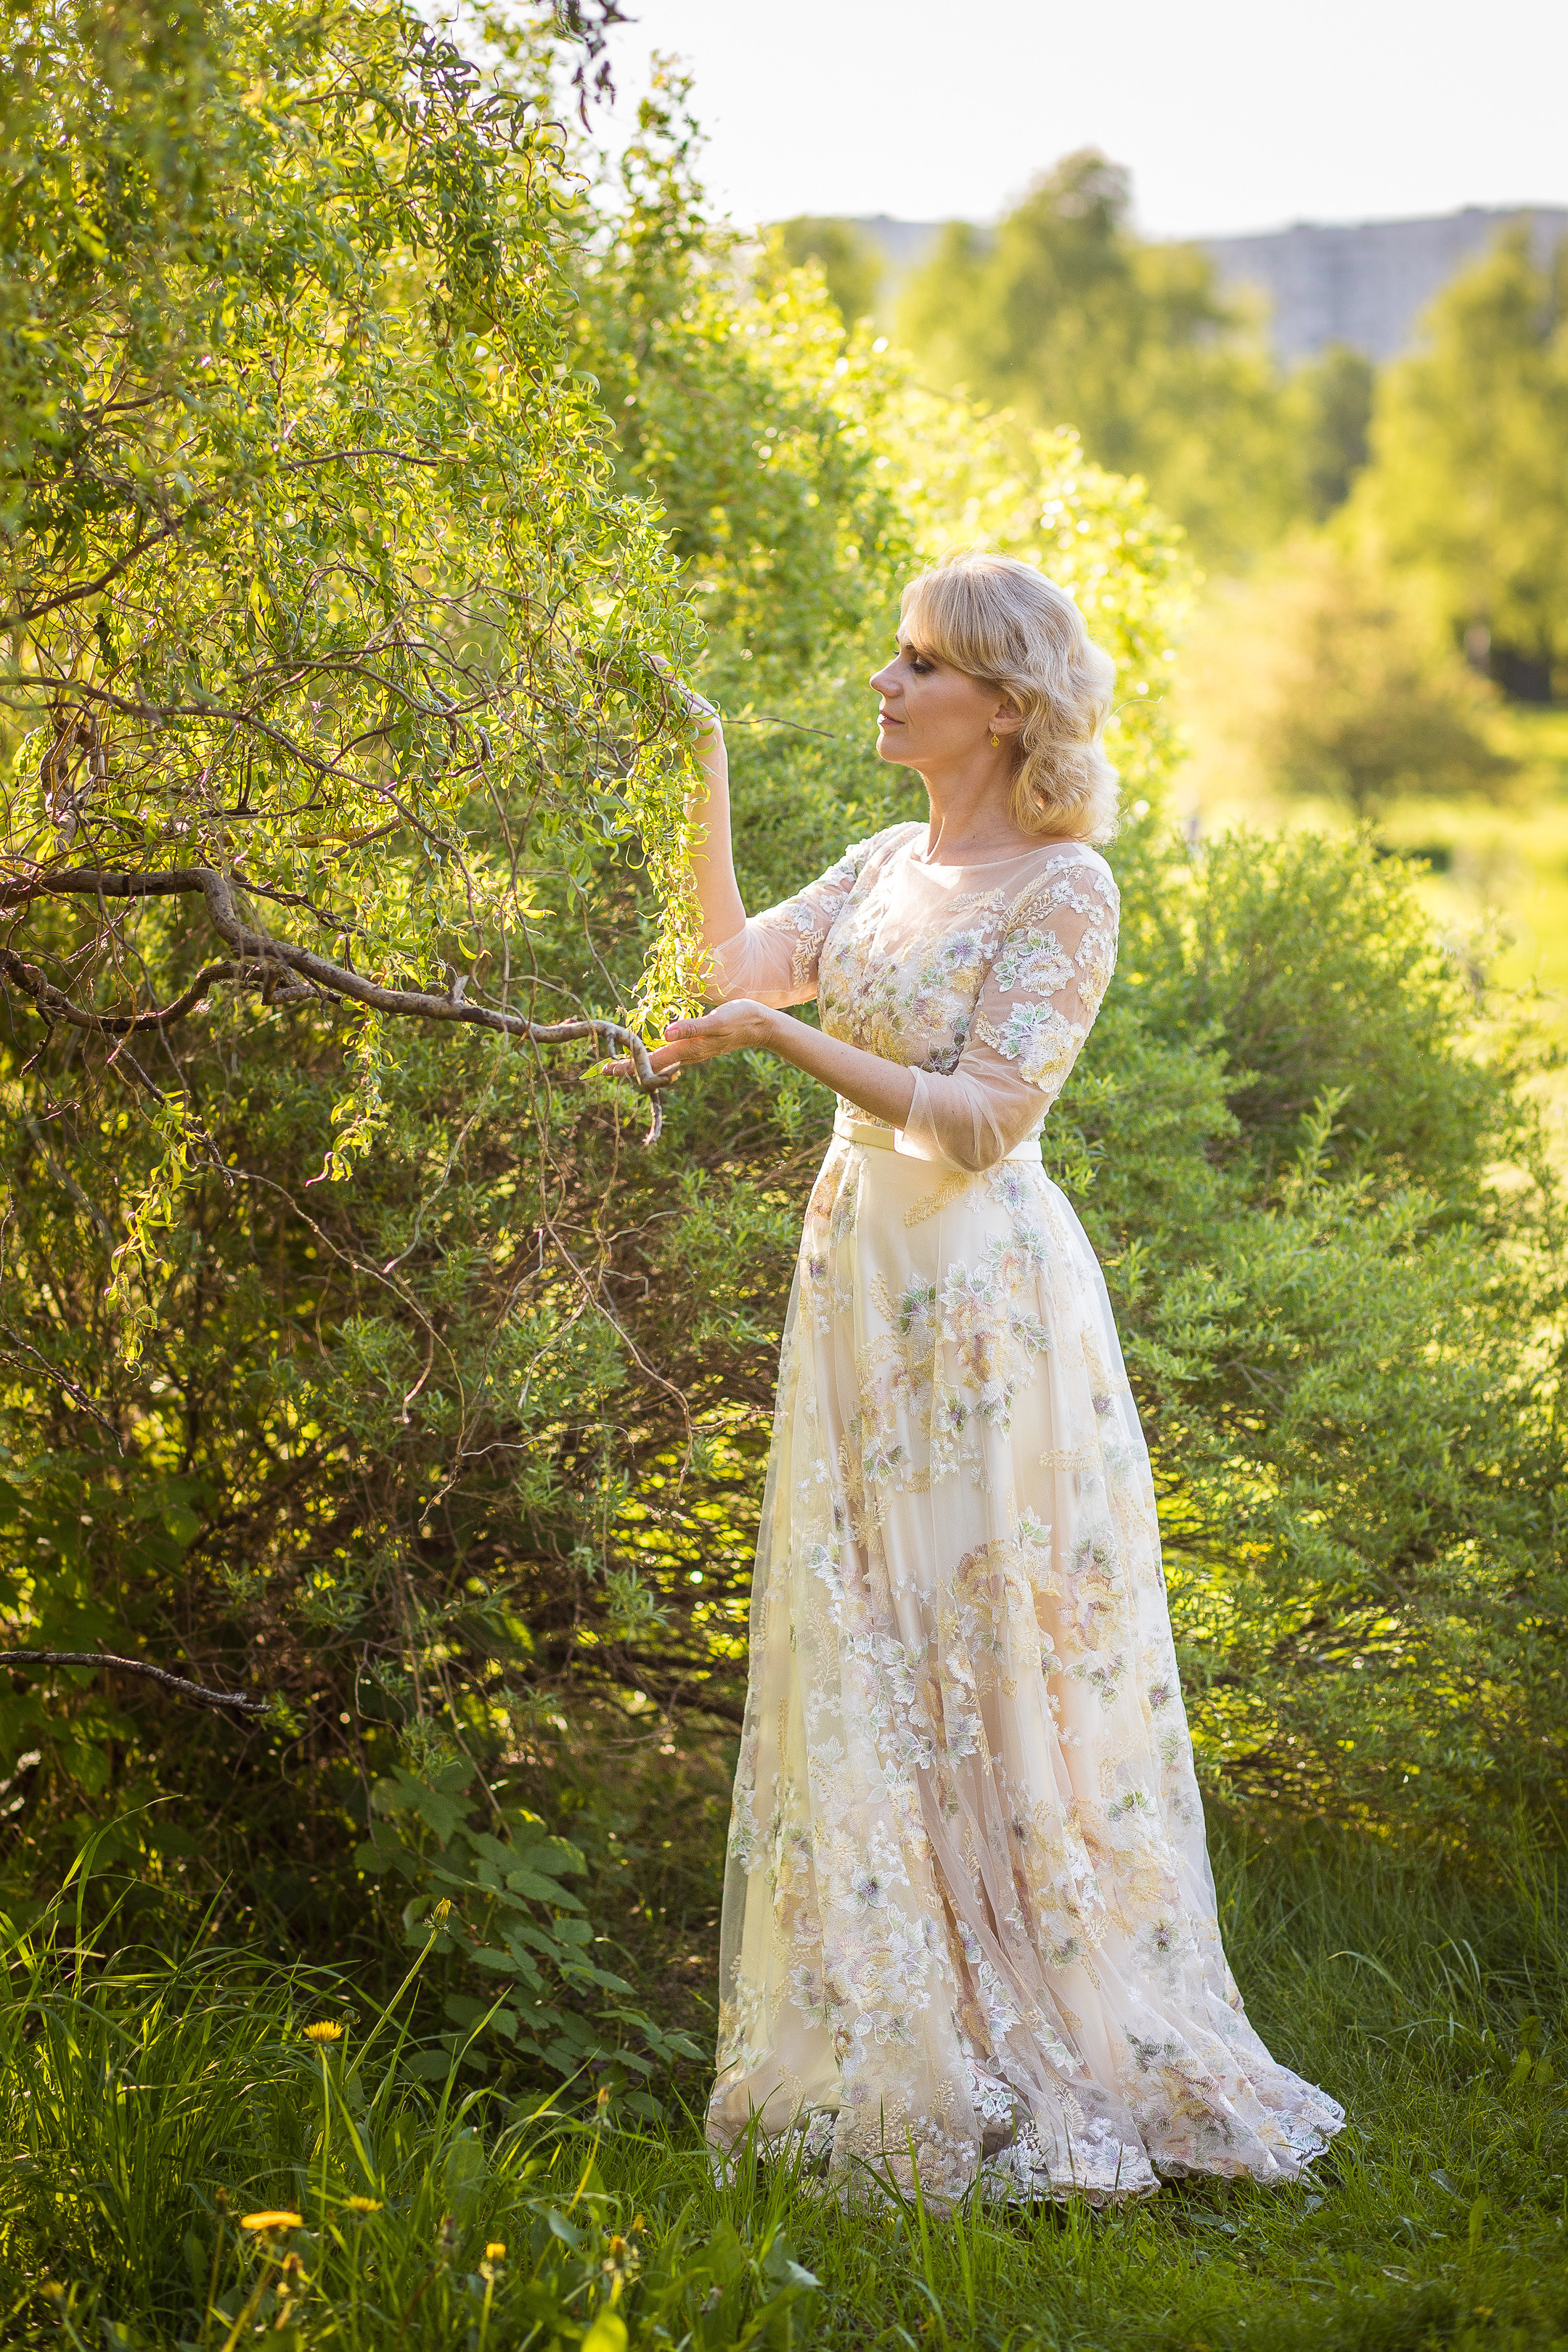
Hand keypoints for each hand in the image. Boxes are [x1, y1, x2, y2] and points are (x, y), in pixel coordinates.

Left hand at [603, 1000, 773, 1086]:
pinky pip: (669, 1054)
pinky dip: (654, 1055)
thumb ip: (692, 1027)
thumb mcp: (717, 1021)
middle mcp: (687, 1054)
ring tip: (620, 1063)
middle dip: (629, 1067)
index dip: (630, 1066)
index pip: (653, 1061)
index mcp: (688, 1049)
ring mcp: (691, 1051)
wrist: (760, 1026)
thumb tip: (666, 1034)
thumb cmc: (740, 1019)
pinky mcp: (696, 1045)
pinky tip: (648, 1052)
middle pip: (652, 1065)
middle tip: (604, 1069)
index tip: (608, 1069)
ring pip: (660, 1061)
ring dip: (640, 1062)